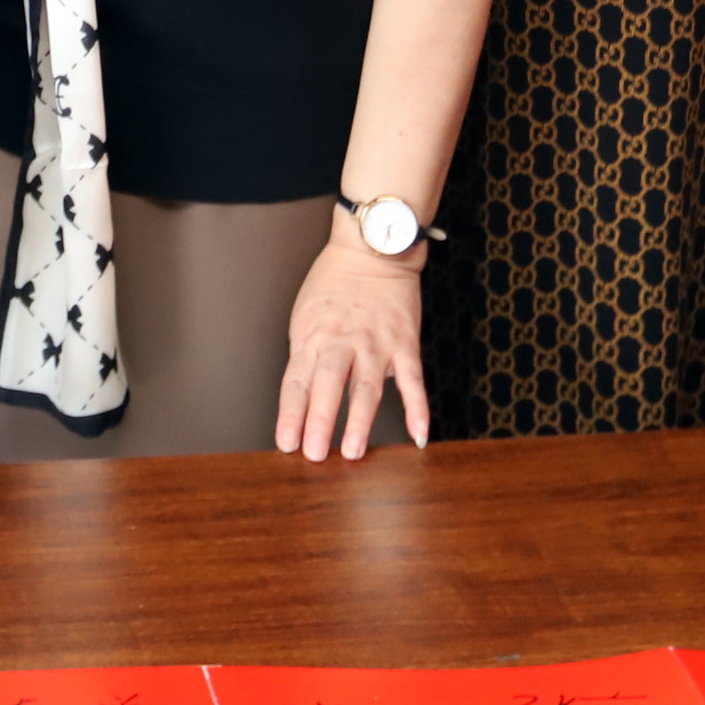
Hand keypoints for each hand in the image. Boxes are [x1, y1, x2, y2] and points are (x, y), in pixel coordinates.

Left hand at [276, 217, 427, 459]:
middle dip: (319, 421)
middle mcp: (342, 341)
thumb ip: (304, 355)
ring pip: (367, 387)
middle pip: (328, 385)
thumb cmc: (333, 283)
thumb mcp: (305, 315)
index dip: (290, 415)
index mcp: (312, 336)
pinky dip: (417, 408)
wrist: (372, 250)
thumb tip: (299, 397)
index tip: (286, 444)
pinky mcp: (405, 344)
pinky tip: (418, 434)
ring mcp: (376, 344)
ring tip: (354, 451)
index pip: (296, 382)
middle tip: (314, 454)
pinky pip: (413, 381)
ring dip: (360, 421)